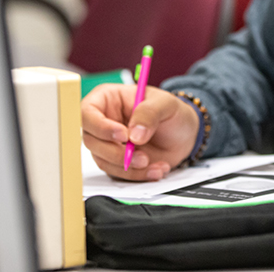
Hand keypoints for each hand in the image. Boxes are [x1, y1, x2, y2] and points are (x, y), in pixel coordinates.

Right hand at [81, 84, 199, 180]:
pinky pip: (118, 173)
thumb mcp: (165, 104)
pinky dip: (137, 175)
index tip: (123, 135)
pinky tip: (156, 169)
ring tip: (151, 162)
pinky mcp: (117, 161)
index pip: (88, 112)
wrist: (185, 134)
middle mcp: (104, 121)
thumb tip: (134, 134)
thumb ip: (149, 113)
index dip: (101, 126)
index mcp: (108, 98)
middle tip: (141, 156)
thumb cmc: (172, 111)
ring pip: (103, 160)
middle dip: (116, 152)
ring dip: (127, 167)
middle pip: (91, 140)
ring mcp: (109, 143)